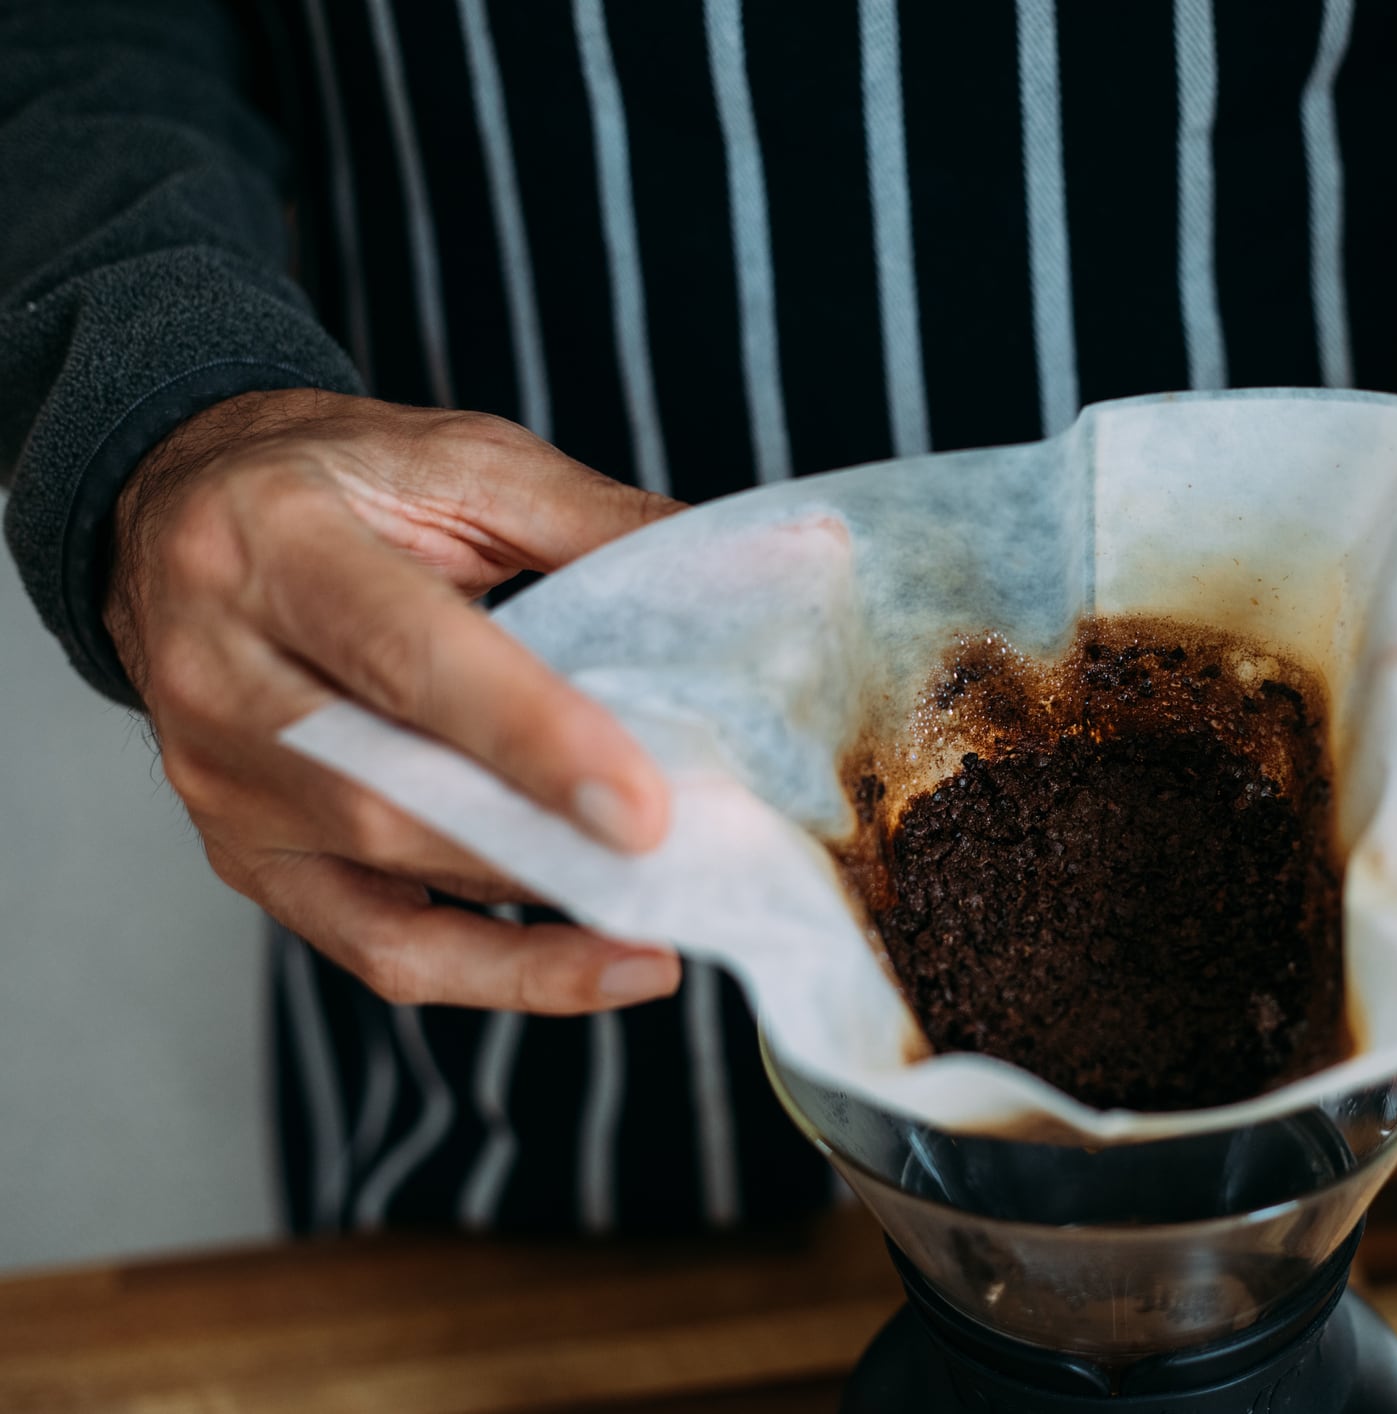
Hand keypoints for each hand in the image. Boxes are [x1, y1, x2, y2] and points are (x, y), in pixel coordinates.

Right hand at [106, 390, 684, 1012]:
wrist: (173, 513)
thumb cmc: (340, 480)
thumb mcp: (463, 462)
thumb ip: (605, 520)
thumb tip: (778, 563)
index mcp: (275, 545)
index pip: (408, 657)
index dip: (532, 737)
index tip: (644, 806)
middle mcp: (221, 674)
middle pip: (390, 791)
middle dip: (549, 840)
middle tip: (688, 869)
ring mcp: (220, 783)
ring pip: (388, 879)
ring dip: (542, 907)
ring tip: (675, 911)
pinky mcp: (245, 856)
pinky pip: (375, 948)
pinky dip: (499, 971)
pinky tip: (608, 962)